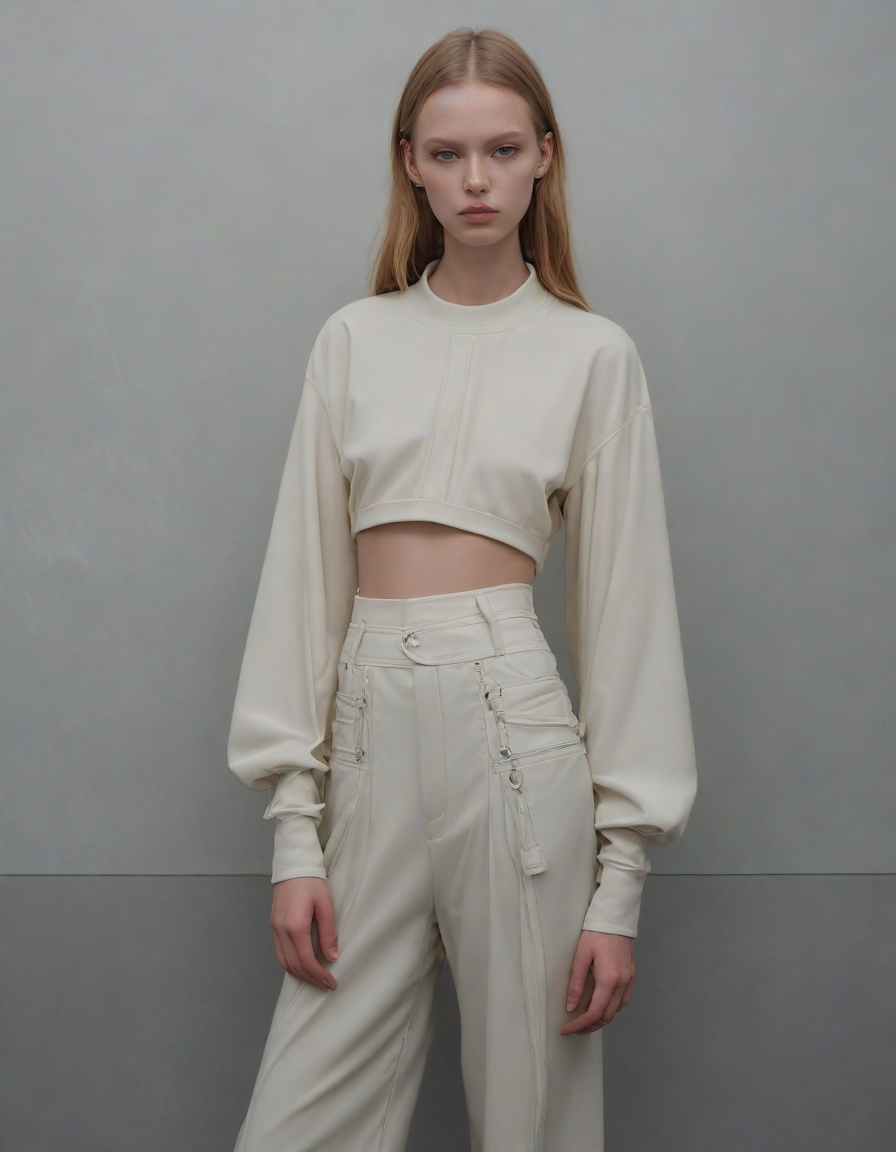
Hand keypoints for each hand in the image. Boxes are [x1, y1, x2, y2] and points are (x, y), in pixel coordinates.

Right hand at [270, 876, 338, 990]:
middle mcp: (281, 931)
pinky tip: (302, 963)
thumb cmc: (312, 882)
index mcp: (295, 927)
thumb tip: (332, 958)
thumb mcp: (326, 906)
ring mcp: (274, 928)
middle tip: (325, 984)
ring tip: (315, 978)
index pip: (306, 961)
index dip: (319, 976)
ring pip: (283, 961)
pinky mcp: (273, 924)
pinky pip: (279, 951)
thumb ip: (328, 933)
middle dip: (310, 979)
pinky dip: (290, 962)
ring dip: (299, 973)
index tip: (331, 983)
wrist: (293, 864)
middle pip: (293, 966)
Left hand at [561, 930, 634, 1034]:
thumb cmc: (595, 934)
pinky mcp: (631, 975)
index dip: (580, 1025)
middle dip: (590, 1026)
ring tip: (586, 1020)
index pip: (594, 1013)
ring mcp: (629, 980)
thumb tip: (571, 1007)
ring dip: (602, 1019)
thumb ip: (576, 984)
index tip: (566, 1030)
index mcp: (609, 980)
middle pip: (607, 1016)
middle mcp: (622, 984)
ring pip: (617, 1010)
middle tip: (574, 1028)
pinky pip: (623, 1000)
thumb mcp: (581, 957)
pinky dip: (612, 1008)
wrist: (614, 918)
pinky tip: (601, 1004)